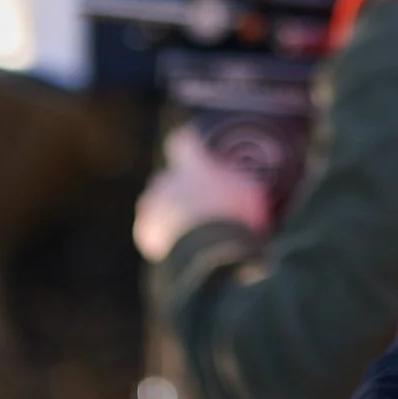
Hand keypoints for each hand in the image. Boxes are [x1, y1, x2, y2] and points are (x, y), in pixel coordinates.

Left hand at [133, 124, 273, 262]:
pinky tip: (179, 245)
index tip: (194, 153)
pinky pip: (150, 228)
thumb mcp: (252, 196)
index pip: (182, 143)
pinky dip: (161, 235)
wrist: (209, 255)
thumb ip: (243, 185)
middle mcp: (167, 180)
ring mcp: (153, 205)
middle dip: (179, 188)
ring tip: (187, 230)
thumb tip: (250, 185)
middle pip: (167, 177)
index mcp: (192, 166)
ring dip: (168, 212)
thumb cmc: (236, 220)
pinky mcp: (145, 229)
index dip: (187, 147)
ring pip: (156, 203)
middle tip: (198, 205)